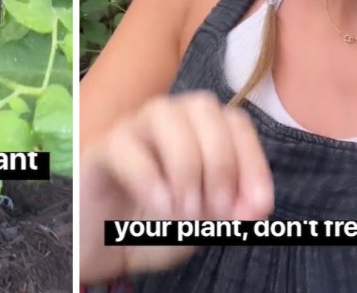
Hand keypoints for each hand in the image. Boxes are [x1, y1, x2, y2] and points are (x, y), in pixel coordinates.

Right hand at [79, 92, 274, 280]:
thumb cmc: (154, 227)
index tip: (256, 208)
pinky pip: (124, 145)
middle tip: (215, 210)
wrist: (101, 248)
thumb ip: (231, 213)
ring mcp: (130, 130)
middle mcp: (165, 121)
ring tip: (184, 210)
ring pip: (163, 114)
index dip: (253, 162)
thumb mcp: (203, 226)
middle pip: (203, 108)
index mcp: (196, 133)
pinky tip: (160, 206)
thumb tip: (256, 205)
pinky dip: (149, 177)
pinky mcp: (100, 150)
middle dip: (221, 162)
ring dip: (186, 165)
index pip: (234, 122)